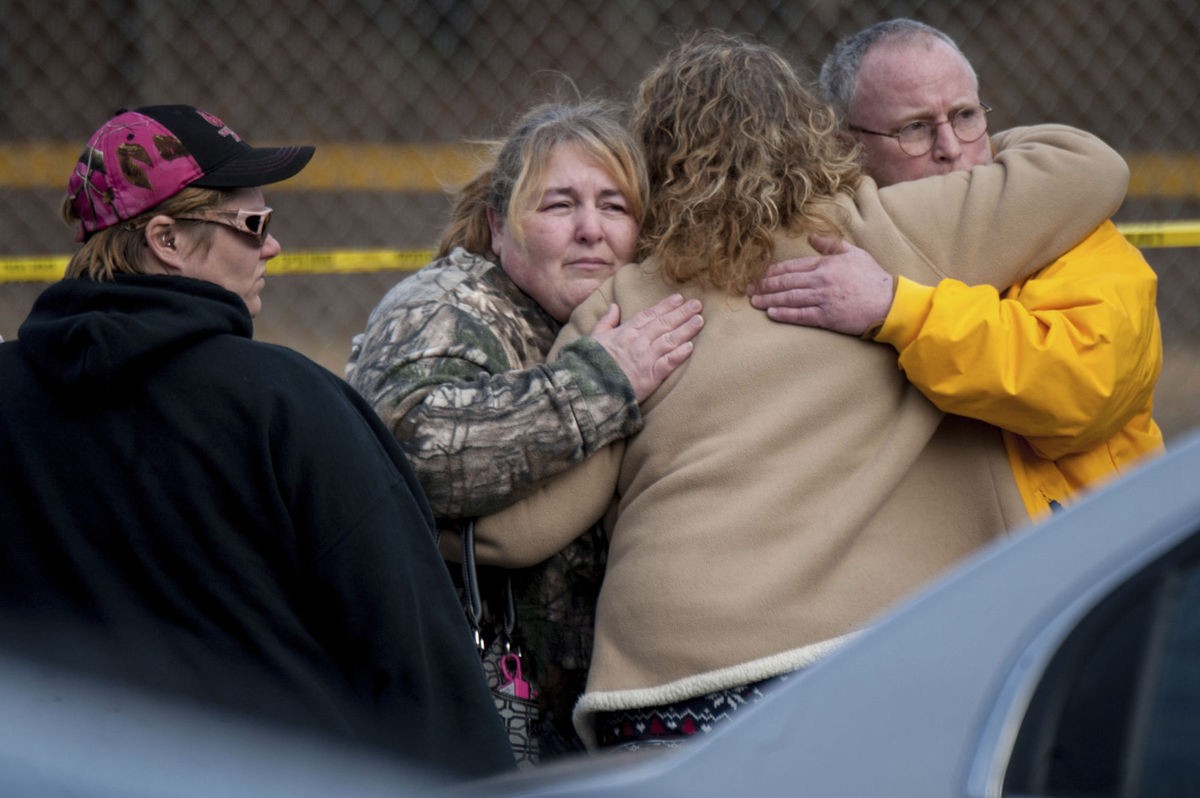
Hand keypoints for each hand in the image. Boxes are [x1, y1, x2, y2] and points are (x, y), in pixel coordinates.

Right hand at [589, 293, 702, 401]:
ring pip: (669, 340)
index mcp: (625, 332)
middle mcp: (637, 342)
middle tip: (697, 304)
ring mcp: (644, 358)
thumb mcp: (594, 338)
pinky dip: (679, 354)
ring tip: (699, 320)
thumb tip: (614, 306)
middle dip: (681, 313)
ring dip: (685, 329)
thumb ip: (606, 321)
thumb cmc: (591, 364)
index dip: (665, 306)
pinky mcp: (649, 376)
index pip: (649, 315)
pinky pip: (667, 363)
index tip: (679, 298)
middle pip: (663, 324)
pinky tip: (691, 347)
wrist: (590, 388)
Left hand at [747, 235, 895, 335]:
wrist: (888, 302)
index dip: (772, 272)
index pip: (791, 267)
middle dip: (764, 285)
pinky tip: (771, 313)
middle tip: (748, 288)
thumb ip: (830, 244)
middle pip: (785, 282)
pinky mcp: (827, 317)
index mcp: (825, 264)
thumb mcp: (853, 253)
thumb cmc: (872, 277)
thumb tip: (811, 237)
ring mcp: (822, 299)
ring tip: (754, 301)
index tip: (759, 275)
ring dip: (768, 299)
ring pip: (789, 298)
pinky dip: (784, 314)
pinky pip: (801, 315)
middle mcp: (820, 280)